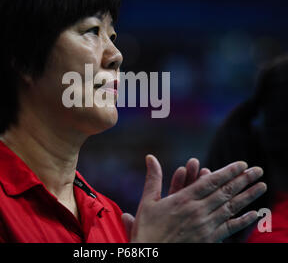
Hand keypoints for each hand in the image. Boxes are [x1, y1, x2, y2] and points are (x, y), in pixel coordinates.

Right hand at [122, 155, 265, 242]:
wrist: (152, 256)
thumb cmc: (147, 230)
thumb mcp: (148, 201)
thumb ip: (153, 178)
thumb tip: (150, 157)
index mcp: (183, 200)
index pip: (211, 182)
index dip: (227, 172)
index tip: (241, 164)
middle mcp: (198, 211)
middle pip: (225, 192)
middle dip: (243, 179)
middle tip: (258, 170)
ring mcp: (206, 226)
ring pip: (231, 208)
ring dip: (248, 196)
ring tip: (261, 186)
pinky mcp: (209, 240)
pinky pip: (230, 228)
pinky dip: (243, 220)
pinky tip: (254, 214)